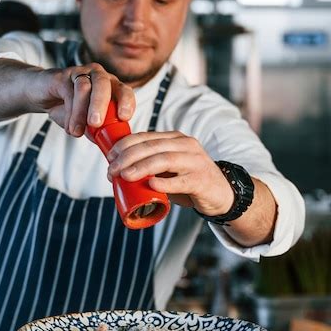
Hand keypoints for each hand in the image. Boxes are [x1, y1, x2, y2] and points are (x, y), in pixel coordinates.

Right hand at [28, 62, 135, 136]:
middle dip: (102, 105)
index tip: (124, 117)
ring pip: (84, 87)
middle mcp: (98, 76)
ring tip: (76, 132)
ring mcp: (80, 73)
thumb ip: (96, 131)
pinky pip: (68, 90)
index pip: (124, 90)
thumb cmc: (68, 107)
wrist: (42, 94)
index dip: (127, 102)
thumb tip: (107, 146)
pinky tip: (69, 126)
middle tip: (96, 124)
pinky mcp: (62, 76)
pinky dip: (69, 110)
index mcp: (110, 87)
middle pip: (105, 85)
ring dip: (81, 111)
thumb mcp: (85, 122)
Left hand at [106, 131, 234, 214]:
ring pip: (164, 160)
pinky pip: (181, 181)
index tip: (109, 158)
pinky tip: (151, 185)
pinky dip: (164, 183)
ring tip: (124, 176)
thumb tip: (118, 170)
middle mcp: (186, 145)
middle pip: (151, 147)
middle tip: (112, 170)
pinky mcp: (201, 180)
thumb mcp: (170, 167)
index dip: (124, 146)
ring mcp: (195, 161)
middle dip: (127, 157)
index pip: (145, 137)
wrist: (221, 194)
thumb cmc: (189, 180)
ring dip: (140, 168)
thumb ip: (151, 164)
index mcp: (175, 138)